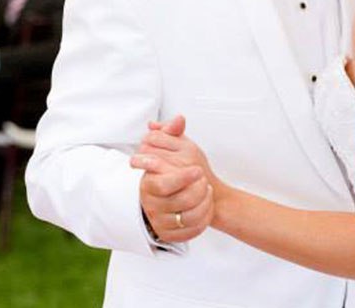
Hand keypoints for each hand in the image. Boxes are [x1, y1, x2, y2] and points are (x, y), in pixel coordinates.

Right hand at [130, 115, 214, 242]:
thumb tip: (179, 119)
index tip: (198, 170)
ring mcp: (159, 221)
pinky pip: (190, 231)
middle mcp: (150, 204)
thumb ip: (171, 133)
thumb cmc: (169, 169)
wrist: (170, 195)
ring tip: (207, 191)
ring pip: (187, 218)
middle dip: (198, 190)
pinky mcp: (169, 234)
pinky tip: (207, 207)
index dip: (182, 178)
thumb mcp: (170, 148)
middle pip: (178, 202)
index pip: (163, 184)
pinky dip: (203, 219)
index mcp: (147, 184)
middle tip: (205, 180)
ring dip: (203, 204)